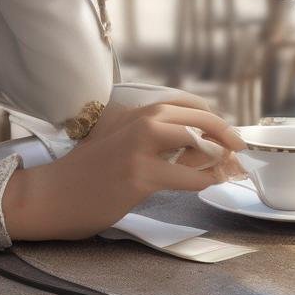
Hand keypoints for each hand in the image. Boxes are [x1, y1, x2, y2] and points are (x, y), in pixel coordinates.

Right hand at [13, 100, 247, 241]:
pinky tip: (210, 184)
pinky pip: (186, 177)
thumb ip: (150, 141)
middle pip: (194, 116)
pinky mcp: (139, 176)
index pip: (181, 102)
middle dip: (224, 130)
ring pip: (193, 140)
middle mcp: (136, 123)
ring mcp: (138, 148)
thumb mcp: (117, 144)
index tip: (225, 129)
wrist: (54, 193)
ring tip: (232, 167)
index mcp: (131, 113)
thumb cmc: (86, 173)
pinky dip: (205, 180)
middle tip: (240, 146)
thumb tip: (199, 148)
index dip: (210, 114)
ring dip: (220, 153)